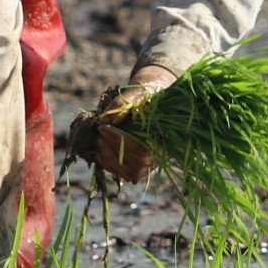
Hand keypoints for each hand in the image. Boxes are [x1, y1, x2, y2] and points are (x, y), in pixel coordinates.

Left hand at [67, 63, 176, 183]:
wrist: (154, 98)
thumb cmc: (147, 94)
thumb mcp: (136, 92)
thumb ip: (122, 103)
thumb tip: (106, 120)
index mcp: (168, 136)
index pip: (142, 149)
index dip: (121, 141)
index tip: (104, 128)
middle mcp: (164, 154)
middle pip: (138, 163)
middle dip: (114, 149)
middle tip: (99, 133)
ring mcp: (153, 163)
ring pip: (132, 172)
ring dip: (110, 158)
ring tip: (98, 140)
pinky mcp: (143, 168)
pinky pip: (127, 174)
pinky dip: (111, 165)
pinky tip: (100, 152)